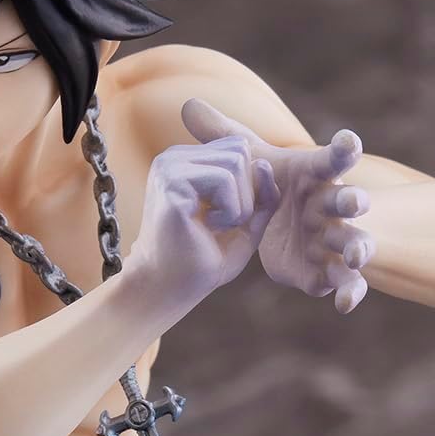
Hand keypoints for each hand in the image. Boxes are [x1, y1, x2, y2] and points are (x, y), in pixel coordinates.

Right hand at [127, 132, 280, 314]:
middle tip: (222, 224)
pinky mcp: (172, 182)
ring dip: (238, 205)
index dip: (249, 185)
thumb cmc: (204, 258)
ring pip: (236, 163)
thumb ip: (262, 193)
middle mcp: (174, 157)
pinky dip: (229, 211)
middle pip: (240, 151)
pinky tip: (207, 228)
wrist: (172, 287)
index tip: (227, 218)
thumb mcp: (246, 221)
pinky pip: (224, 180)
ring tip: (214, 227)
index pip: (239, 148)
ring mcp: (170, 167)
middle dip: (245, 193)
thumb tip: (265, 162)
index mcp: (188, 161)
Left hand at [181, 98, 374, 313]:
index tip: (348, 141)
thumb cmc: (277, 185)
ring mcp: (333, 239)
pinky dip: (350, 292)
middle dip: (354, 200)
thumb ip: (223, 136)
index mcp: (315, 176)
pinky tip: (344, 305)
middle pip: (349, 201)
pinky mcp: (326, 270)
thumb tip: (189, 103)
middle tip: (355, 201)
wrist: (290, 227)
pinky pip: (345, 283)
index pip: (332, 158)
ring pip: (355, 242)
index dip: (342, 149)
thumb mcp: (250, 161)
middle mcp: (331, 205)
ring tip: (357, 254)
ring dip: (359, 247)